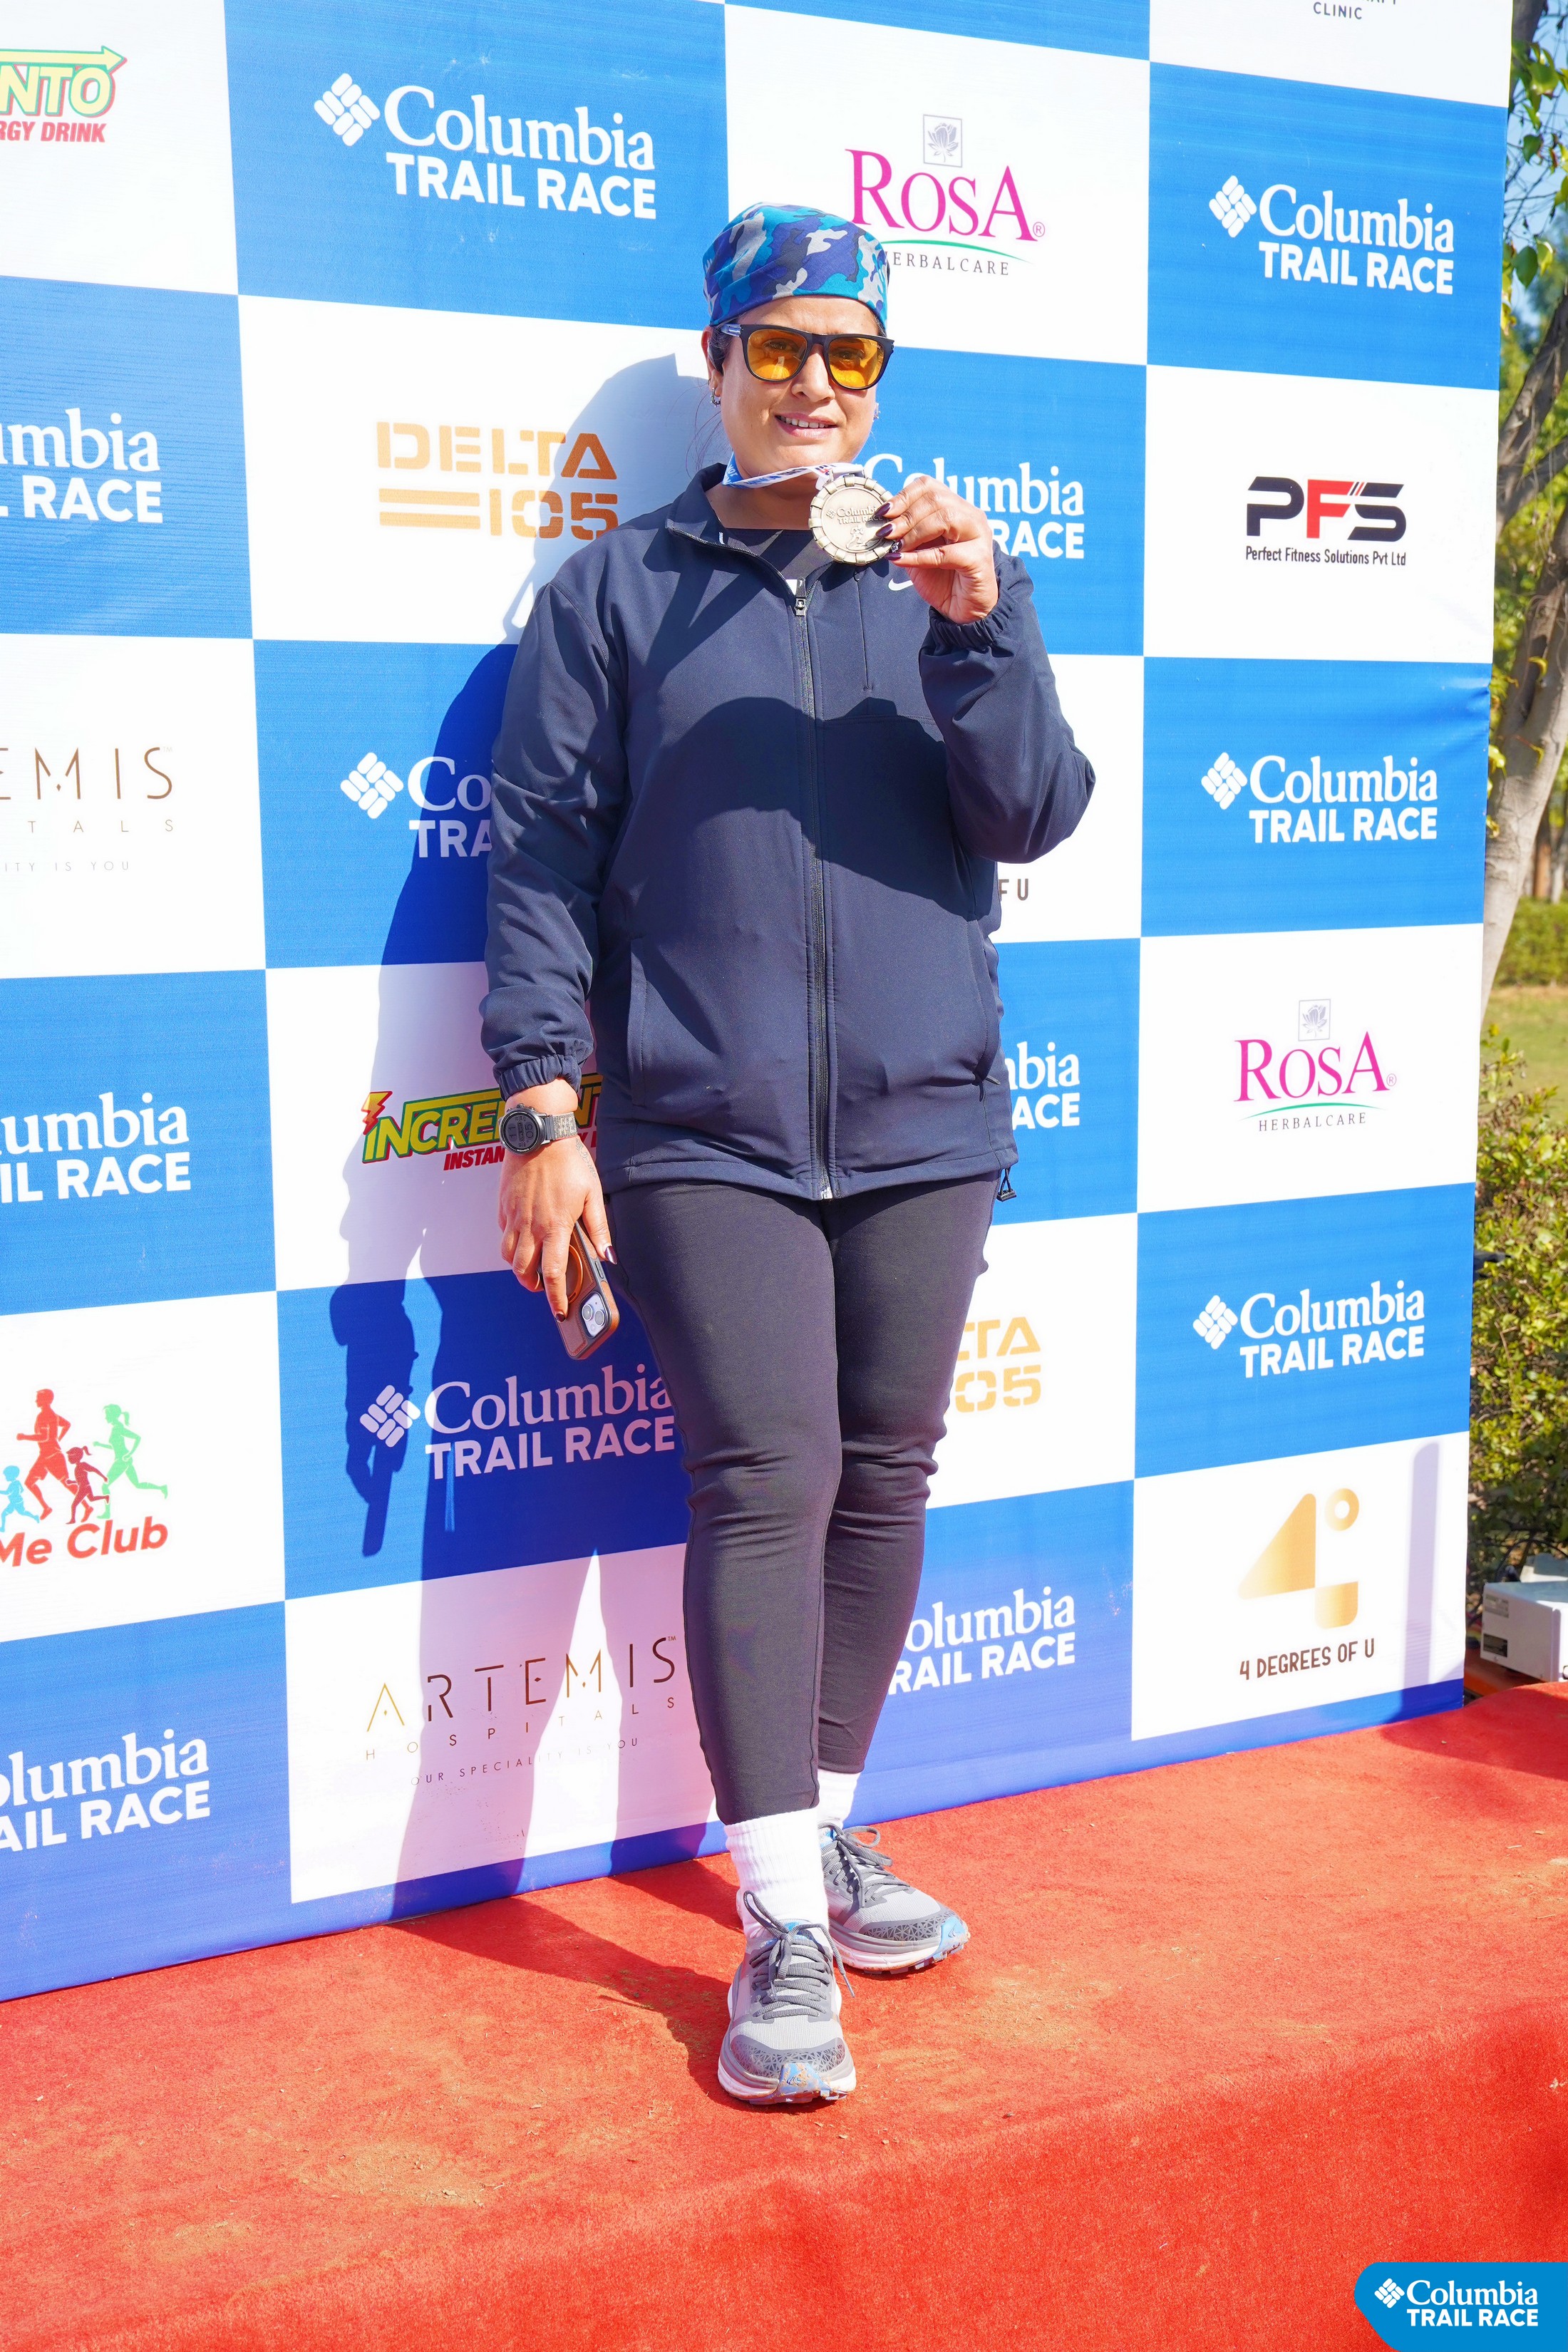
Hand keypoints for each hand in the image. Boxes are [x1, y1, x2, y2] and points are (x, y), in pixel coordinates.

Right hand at [497, 1083, 611, 1319]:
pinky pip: (504, 1232)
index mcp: (555, 1226)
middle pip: (523, 1271)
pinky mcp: (503, 1205)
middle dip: (532, 1286)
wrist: (538, 1133)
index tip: (560, 1312)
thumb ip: (599, 1227)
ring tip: (533, 1266)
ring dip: (520, 1267)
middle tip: (544, 1287)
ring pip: (509, 1256)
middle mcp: (530, 1226)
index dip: (555, 1298)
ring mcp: (513, 1216)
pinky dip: (512, 1242)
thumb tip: (608, 1256)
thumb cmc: (569, 1161)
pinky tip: (525, 1235)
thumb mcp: (592, 1193)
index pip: (552, 1274)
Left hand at [881, 475, 998, 623]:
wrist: (962, 610)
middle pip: (937, 499)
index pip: (929, 486)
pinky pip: (945, 553)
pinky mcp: (979, 559)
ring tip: (896, 545)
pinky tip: (901, 560)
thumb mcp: (917, 552)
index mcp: (956, 508)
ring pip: (945, 518)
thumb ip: (905, 535)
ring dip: (914, 532)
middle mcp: (971, 516)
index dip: (903, 496)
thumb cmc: (942, 579)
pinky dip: (919, 556)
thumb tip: (880, 524)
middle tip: (886, 532)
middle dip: (906, 516)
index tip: (883, 512)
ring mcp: (978, 535)